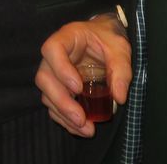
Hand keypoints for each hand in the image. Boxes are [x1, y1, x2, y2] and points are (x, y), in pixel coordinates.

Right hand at [36, 14, 130, 137]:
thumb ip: (121, 70)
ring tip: (86, 129)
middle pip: (44, 78)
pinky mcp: (59, 88)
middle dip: (61, 102)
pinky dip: (65, 120)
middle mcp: (55, 56)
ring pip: (47, 95)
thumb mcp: (119, 48)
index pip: (52, 49)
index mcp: (67, 37)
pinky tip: (81, 129)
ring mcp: (54, 73)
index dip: (60, 69)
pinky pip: (54, 106)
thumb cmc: (108, 38)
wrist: (104, 39)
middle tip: (81, 118)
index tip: (78, 88)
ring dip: (64, 115)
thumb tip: (119, 97)